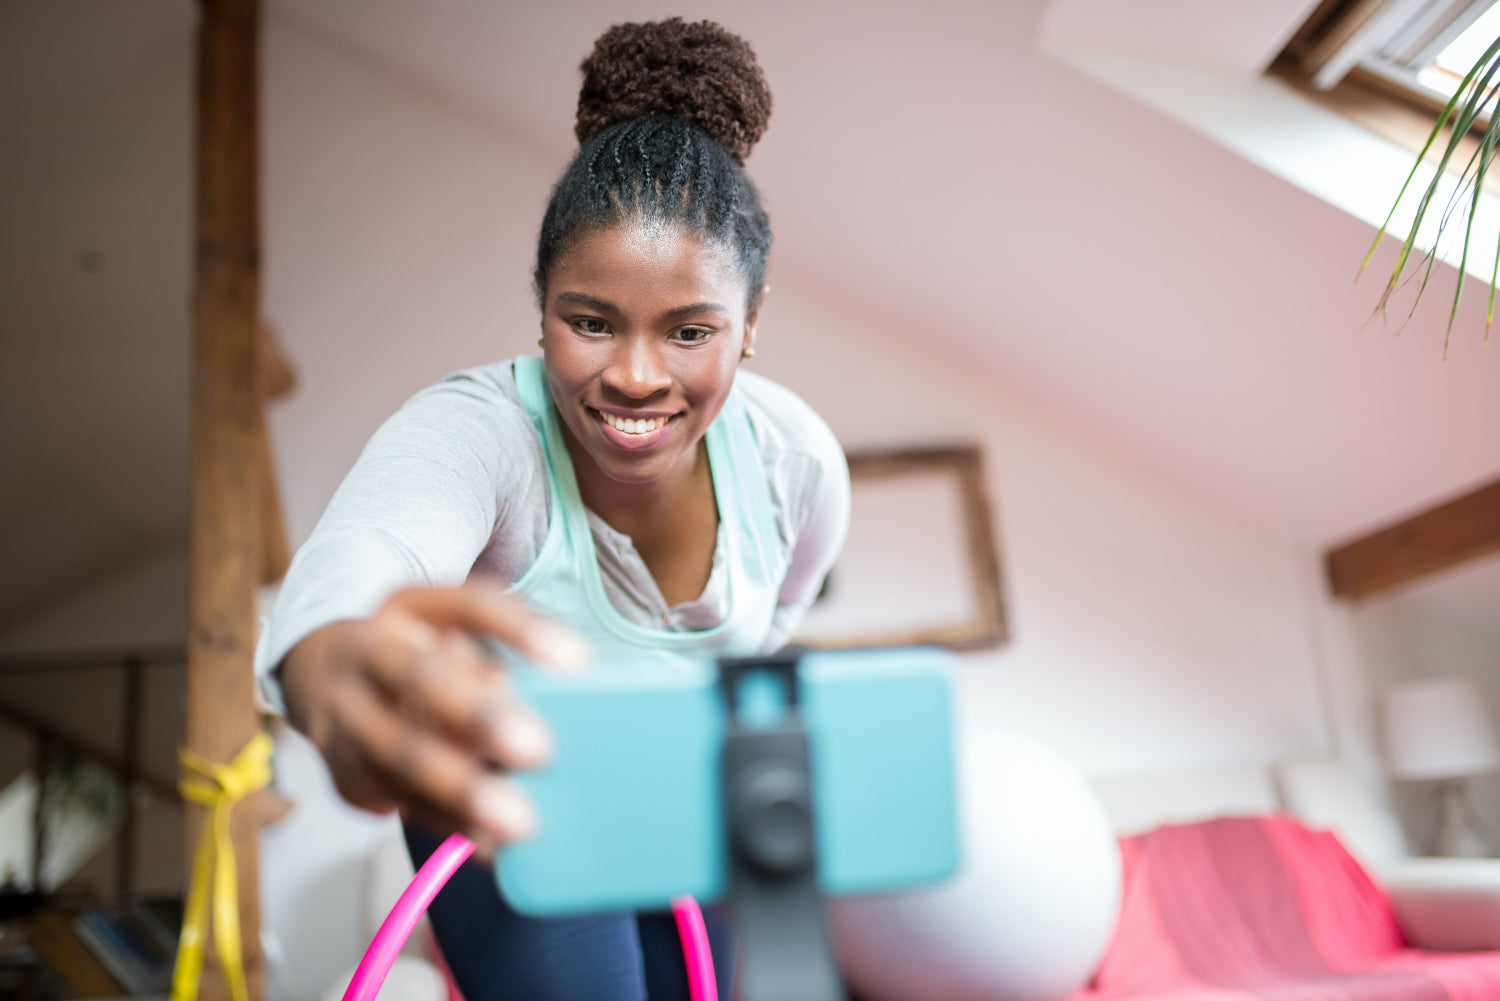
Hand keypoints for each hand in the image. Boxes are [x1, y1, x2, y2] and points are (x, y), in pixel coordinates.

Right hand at [280, 583, 589, 856]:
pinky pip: (398, 802)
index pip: (469, 604)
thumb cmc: (414, 650)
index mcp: (407, 607)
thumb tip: (554, 696)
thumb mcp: (451, 629)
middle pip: (418, 677)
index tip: (578, 661)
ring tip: (519, 821)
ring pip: (398, 754)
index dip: (521, 630)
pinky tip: (492, 842)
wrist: (319, 675)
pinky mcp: (345, 777)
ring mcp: (344, 717)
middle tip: (539, 749)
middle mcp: (365, 655)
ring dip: (461, 790)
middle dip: (477, 715)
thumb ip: (499, 656)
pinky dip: (448, 824)